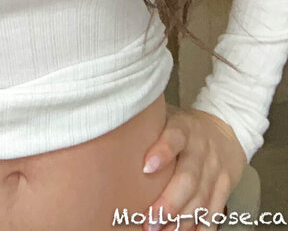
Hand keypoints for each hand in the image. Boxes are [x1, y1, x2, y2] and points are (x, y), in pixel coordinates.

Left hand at [141, 103, 246, 229]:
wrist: (225, 131)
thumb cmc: (185, 130)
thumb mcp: (167, 119)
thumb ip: (148, 131)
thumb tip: (112, 144)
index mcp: (184, 129)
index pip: (175, 137)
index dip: (162, 152)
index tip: (145, 168)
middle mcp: (202, 149)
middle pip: (188, 178)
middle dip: (169, 203)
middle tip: (150, 221)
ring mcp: (215, 169)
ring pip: (201, 199)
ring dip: (181, 221)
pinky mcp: (225, 187)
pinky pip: (214, 212)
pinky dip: (200, 227)